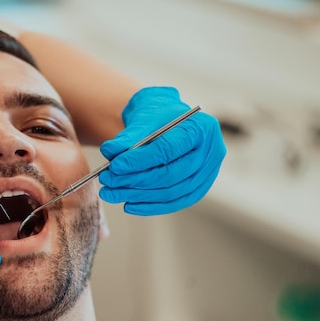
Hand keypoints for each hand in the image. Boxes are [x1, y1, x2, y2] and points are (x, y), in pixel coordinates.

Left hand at [98, 87, 225, 214]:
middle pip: (171, 174)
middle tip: (108, 181)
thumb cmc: (157, 115)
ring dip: (138, 195)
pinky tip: (128, 204)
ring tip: (111, 193)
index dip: (140, 160)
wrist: (167, 121)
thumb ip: (127, 136)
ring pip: (171, 192)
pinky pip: (174, 202)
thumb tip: (109, 152)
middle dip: (135, 180)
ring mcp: (208, 173)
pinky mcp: (199, 189)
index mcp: (200, 127)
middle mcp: (211, 151)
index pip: (168, 149)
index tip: (115, 165)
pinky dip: (150, 206)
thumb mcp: (142, 117)